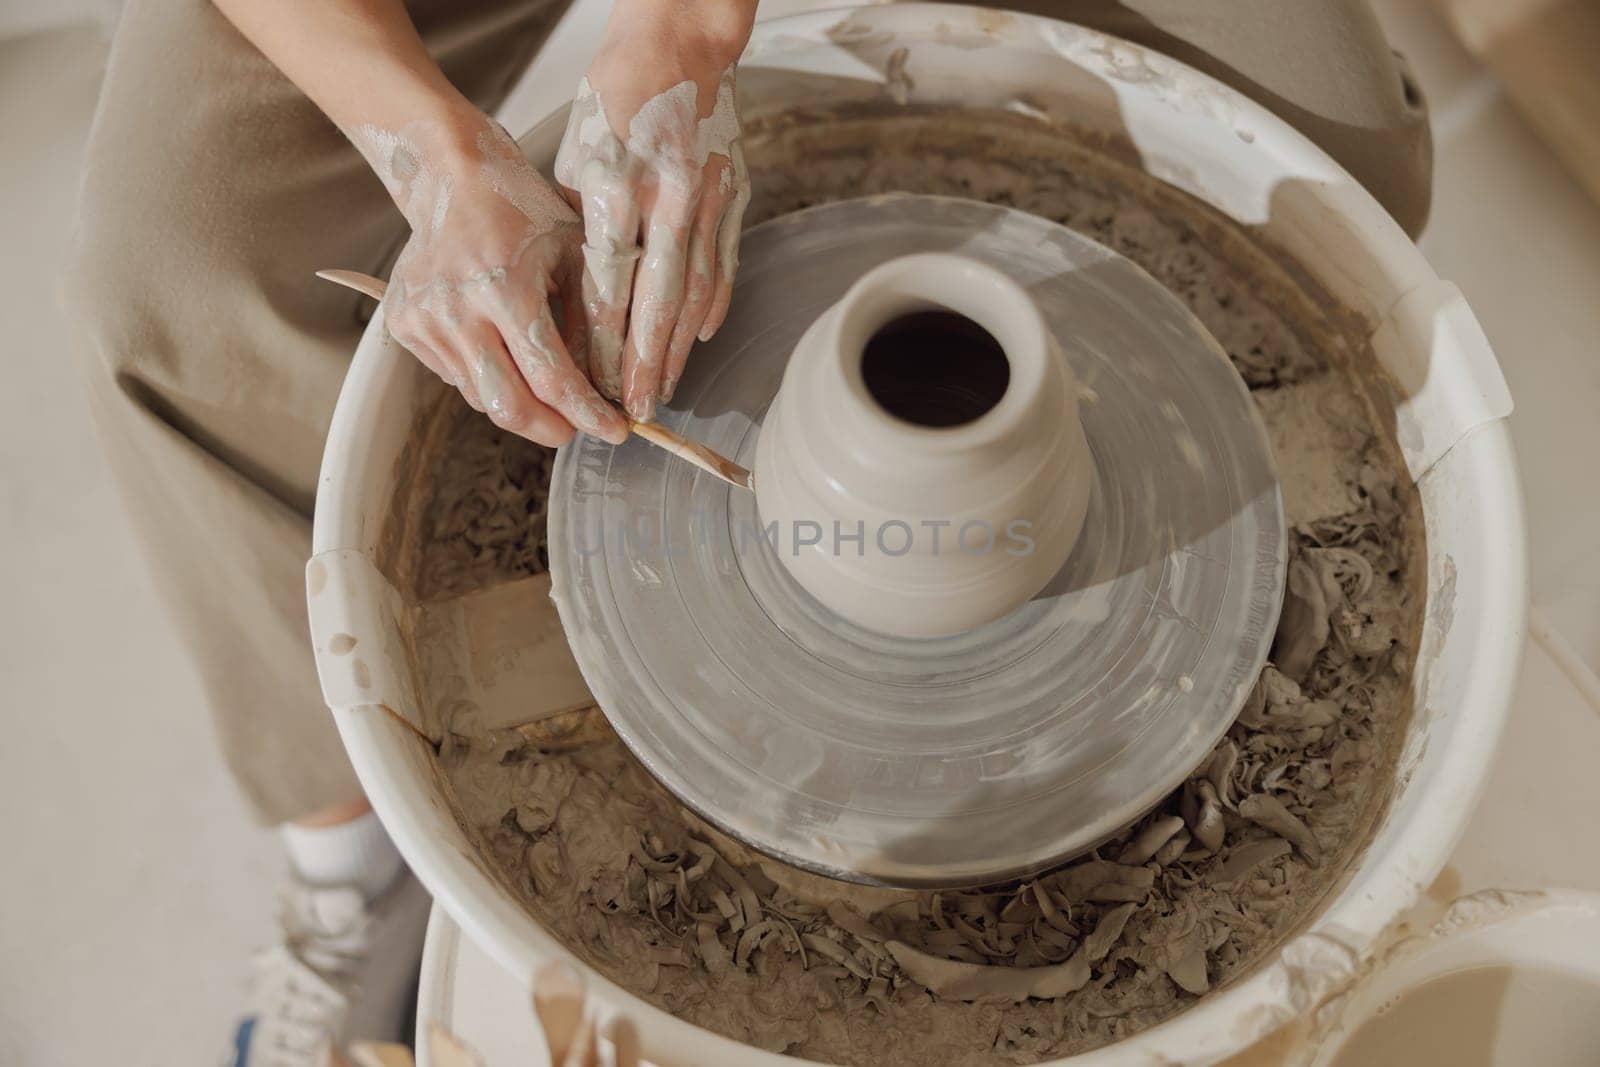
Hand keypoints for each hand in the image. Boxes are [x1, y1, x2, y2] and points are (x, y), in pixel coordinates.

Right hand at [358, 115, 628, 446]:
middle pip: (508, 405)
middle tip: (575, 427)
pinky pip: (455, 376)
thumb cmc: (526, 214)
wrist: (453, 178)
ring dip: (520, 401)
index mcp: (506, 288)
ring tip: (542, 381)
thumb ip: (595, 323)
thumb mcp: (577, 257)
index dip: (587, 414)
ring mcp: (424, 319)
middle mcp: (457, 309)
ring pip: (481, 396)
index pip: (551, 378)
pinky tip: (500, 346)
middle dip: (550, 428)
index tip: (617, 431)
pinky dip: (486, 376)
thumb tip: (613, 389)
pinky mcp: (403, 325)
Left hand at [554, 2, 754, 420]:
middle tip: (633, 409)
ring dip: (677, 348)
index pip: (607, 284)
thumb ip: (582, 227)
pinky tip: (697, 339)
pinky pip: (722, 264)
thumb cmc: (616, 96)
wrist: (681, 43)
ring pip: (693, 291)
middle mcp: (665, 197)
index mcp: (615, 184)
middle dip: (643, 363)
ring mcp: (706, 198)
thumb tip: (578, 299)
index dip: (600, 340)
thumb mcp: (577, 156)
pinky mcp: (733, 194)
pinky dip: (711, 306)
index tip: (591, 381)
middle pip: (654, 301)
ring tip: (663, 389)